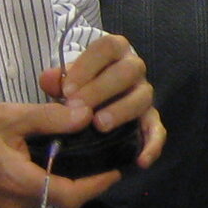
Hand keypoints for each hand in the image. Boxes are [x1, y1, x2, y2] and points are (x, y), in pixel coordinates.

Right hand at [0, 100, 115, 207]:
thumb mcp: (9, 116)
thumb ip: (50, 118)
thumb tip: (86, 114)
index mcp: (20, 183)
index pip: (72, 195)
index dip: (97, 185)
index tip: (114, 171)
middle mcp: (12, 205)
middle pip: (56, 197)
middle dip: (72, 180)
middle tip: (85, 158)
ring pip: (37, 201)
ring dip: (46, 183)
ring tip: (49, 158)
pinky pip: (17, 205)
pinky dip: (25, 189)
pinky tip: (21, 168)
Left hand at [37, 31, 155, 134]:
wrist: (93, 98)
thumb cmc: (79, 84)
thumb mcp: (66, 78)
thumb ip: (56, 79)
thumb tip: (49, 80)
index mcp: (115, 51)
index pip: (107, 48)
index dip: (88, 66)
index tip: (66, 89)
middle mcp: (134, 69)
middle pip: (128, 71)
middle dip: (101, 89)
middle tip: (77, 107)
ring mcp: (144, 94)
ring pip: (143, 98)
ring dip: (121, 111)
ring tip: (99, 125)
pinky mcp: (151, 119)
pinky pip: (157, 130)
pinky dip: (152, 145)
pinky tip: (140, 160)